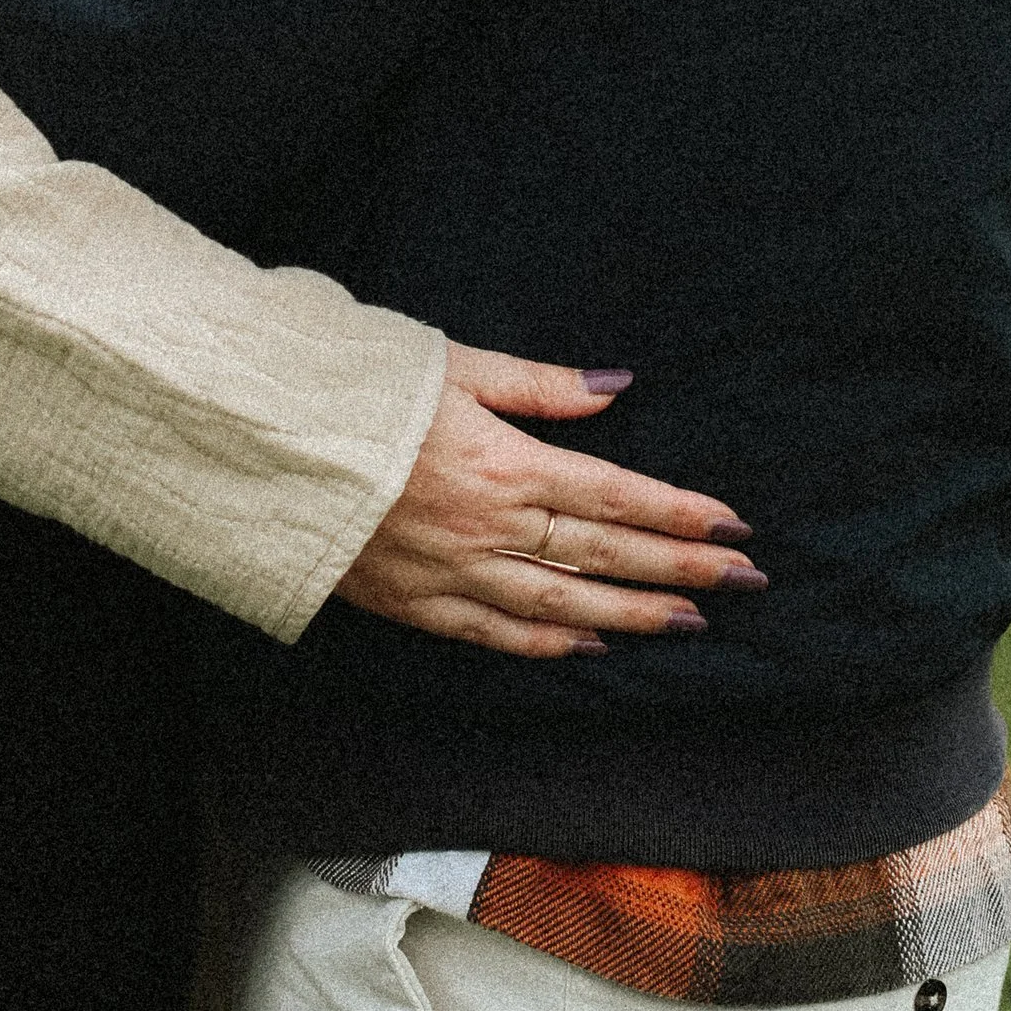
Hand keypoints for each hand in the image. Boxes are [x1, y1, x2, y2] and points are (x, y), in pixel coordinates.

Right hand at [333, 346, 764, 659]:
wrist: (265, 445)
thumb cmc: (359, 392)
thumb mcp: (455, 366)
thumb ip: (541, 385)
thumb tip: (618, 388)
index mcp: (506, 464)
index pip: (617, 495)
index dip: (680, 514)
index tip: (733, 525)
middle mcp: (492, 528)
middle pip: (606, 554)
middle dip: (682, 568)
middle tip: (745, 580)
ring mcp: (457, 573)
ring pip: (566, 604)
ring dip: (634, 614)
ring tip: (692, 620)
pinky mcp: (418, 603)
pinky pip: (499, 632)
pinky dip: (551, 641)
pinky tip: (590, 645)